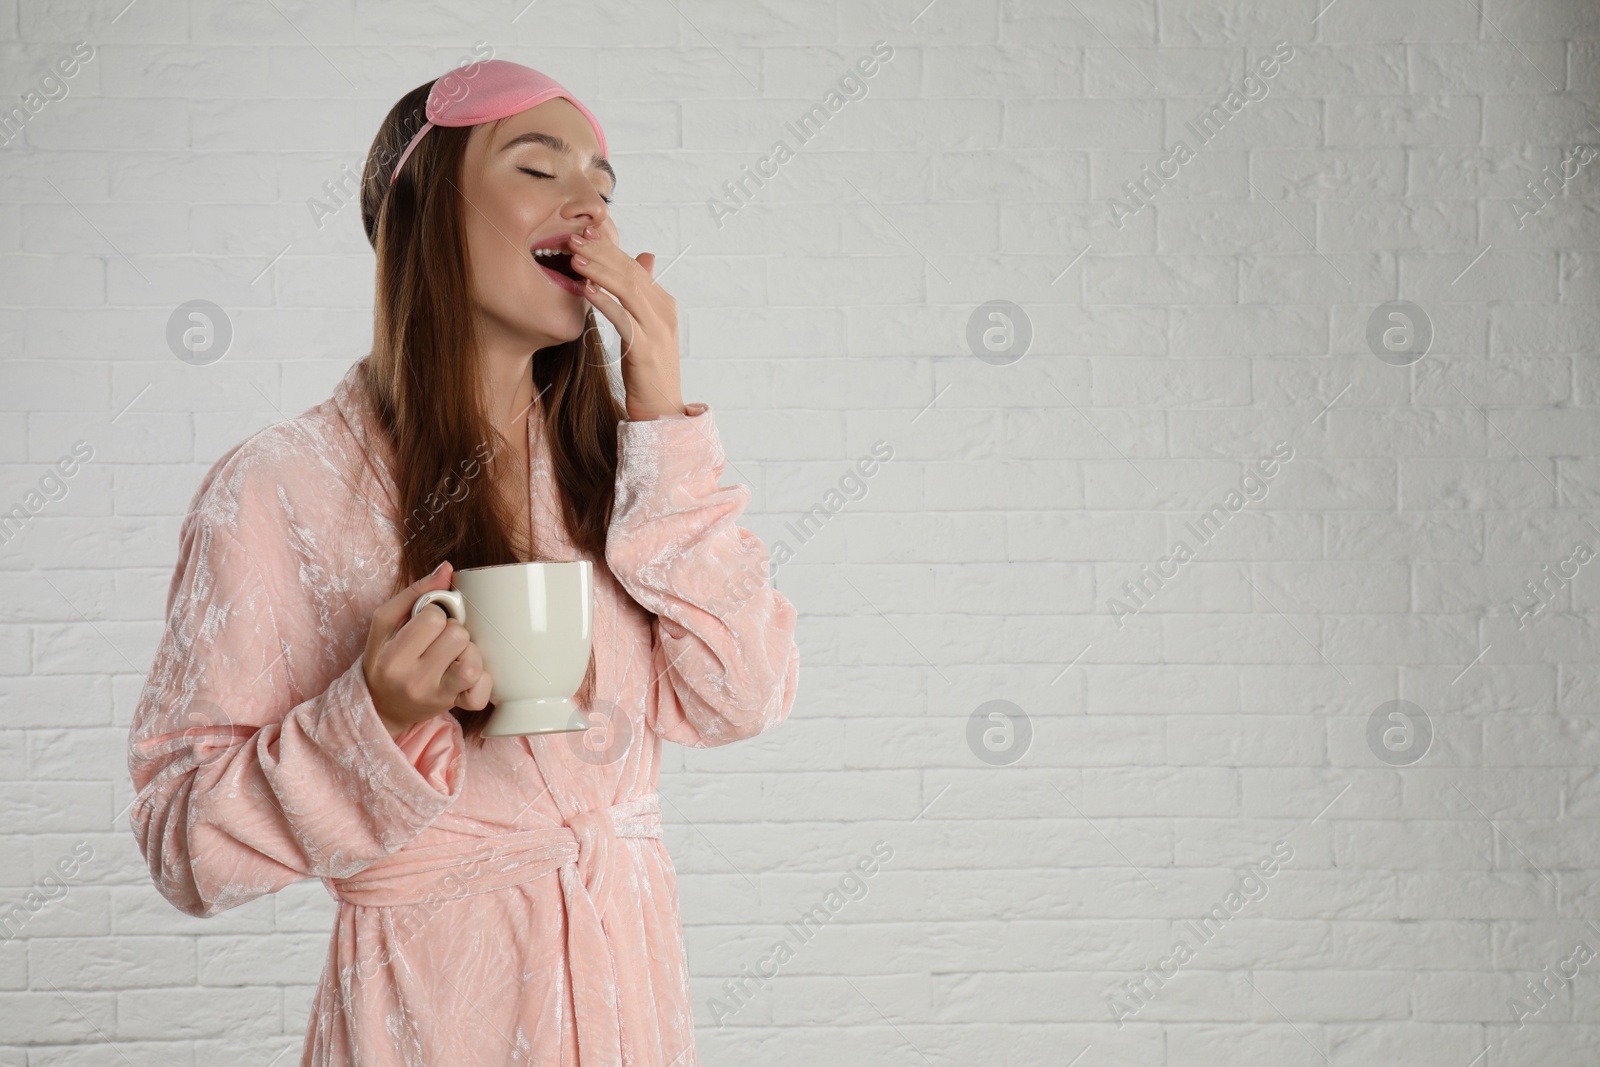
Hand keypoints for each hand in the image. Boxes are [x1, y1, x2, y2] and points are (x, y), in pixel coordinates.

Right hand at [361, 561, 491, 739]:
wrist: (383, 705)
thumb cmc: (386, 657)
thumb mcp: (387, 623)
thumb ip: (416, 592)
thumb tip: (447, 568)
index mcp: (392, 657)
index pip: (433, 618)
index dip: (435, 615)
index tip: (427, 624)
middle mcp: (413, 680)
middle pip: (458, 636)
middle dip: (454, 631)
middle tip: (441, 639)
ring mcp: (435, 696)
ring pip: (472, 663)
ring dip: (469, 653)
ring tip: (455, 655)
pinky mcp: (454, 707)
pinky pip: (482, 693)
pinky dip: (483, 681)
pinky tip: (469, 675)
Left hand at [568, 219, 685, 420]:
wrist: (661, 408)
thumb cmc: (648, 370)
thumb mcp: (645, 327)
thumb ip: (642, 293)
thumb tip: (645, 257)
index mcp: (664, 303)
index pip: (635, 266)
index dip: (609, 248)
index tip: (584, 234)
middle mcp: (664, 312)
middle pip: (631, 272)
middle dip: (601, 252)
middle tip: (574, 237)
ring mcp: (657, 330)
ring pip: (627, 290)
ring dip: (599, 270)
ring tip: (574, 257)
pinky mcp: (645, 349)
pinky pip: (623, 318)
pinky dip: (604, 301)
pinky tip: (586, 290)